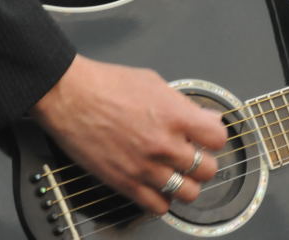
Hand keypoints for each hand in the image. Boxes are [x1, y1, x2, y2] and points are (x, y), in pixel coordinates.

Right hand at [30, 54, 226, 214]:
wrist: (70, 96)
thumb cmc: (107, 83)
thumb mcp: (153, 81)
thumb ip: (181, 103)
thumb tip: (202, 117)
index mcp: (174, 115)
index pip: (218, 138)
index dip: (214, 136)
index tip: (207, 135)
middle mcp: (165, 144)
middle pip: (207, 169)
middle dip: (203, 160)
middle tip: (192, 153)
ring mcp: (146, 168)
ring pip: (188, 193)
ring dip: (186, 183)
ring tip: (176, 172)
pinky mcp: (126, 184)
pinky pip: (159, 207)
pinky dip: (162, 199)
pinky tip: (157, 185)